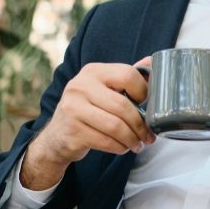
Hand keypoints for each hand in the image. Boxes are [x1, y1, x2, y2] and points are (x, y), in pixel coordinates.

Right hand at [21, 58, 154, 189]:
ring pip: (116, 126)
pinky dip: (120, 147)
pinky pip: (106, 141)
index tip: (147, 106)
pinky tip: (123, 147)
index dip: (144, 92)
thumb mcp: (103, 88)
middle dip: (140, 125)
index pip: (128, 75)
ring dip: (132, 139)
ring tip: (137, 143)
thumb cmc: (88, 109)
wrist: (57, 135)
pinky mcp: (72, 131)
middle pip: (123, 106)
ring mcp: (73, 108)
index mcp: (93, 71)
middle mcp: (80, 86)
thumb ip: (125, 77)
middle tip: (148, 136)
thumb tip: (152, 61)